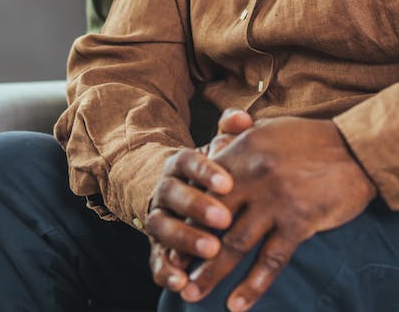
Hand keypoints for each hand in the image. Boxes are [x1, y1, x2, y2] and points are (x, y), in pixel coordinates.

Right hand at [149, 109, 254, 294]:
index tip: (228, 183)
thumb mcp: (219, 151)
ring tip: (211, 250)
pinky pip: (156, 260)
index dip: (205, 172)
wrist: (175, 193)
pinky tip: (182, 282)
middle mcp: (163, 189)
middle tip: (225, 220)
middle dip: (197, 207)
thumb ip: (230, 133)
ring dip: (185, 239)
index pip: (187, 161)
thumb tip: (242, 117)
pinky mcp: (156, 247)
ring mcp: (157, 219)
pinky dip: (166, 272)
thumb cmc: (210, 174)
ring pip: (162, 227)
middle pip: (173, 195)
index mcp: (178, 164)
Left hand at [185, 117, 376, 310]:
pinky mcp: (299, 222)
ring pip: (234, 245)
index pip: (202, 189)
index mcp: (242, 151)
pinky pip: (271, 260)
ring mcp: (276, 201)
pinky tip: (237, 305)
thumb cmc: (311, 140)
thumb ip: (237, 139)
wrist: (358, 149)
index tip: (170, 240)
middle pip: (210, 221)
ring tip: (193, 294)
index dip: (184, 217)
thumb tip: (212, 149)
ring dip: (211, 274)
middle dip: (187, 251)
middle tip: (173, 274)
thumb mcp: (268, 128)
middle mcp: (253, 177)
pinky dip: (253, 285)